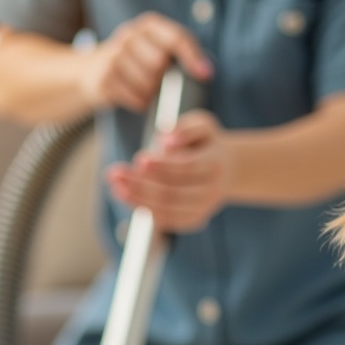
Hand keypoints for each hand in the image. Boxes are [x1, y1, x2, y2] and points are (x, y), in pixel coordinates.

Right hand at [78, 12, 213, 111]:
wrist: (90, 71)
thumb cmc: (134, 62)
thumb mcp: (153, 48)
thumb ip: (177, 53)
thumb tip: (206, 71)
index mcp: (147, 25)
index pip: (176, 37)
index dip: (193, 57)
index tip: (205, 75)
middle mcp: (129, 34)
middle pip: (161, 63)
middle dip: (164, 79)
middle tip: (158, 83)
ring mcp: (114, 54)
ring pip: (148, 83)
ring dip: (151, 94)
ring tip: (145, 90)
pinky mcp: (104, 77)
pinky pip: (135, 98)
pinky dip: (140, 103)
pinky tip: (135, 97)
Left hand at [105, 111, 229, 233]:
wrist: (228, 169)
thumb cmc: (207, 143)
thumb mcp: (202, 125)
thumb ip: (185, 128)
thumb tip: (166, 142)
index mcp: (213, 164)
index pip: (186, 168)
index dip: (162, 165)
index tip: (139, 159)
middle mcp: (211, 190)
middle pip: (174, 192)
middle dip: (141, 185)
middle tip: (116, 174)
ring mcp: (203, 208)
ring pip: (168, 209)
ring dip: (138, 200)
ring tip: (116, 187)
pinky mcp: (195, 219)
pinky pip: (168, 220)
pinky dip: (146, 210)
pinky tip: (127, 198)